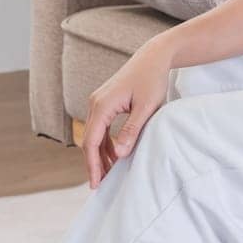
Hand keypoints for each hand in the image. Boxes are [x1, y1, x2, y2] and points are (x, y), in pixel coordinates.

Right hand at [82, 41, 173, 188]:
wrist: (153, 57)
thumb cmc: (152, 79)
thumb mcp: (146, 106)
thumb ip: (132, 130)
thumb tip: (118, 154)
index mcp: (103, 104)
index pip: (91, 141)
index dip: (92, 165)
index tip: (96, 184)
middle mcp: (96, 103)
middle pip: (89, 140)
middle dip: (93, 163)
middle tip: (100, 186)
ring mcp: (99, 102)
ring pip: (94, 135)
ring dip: (99, 155)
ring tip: (109, 175)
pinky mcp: (106, 103)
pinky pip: (101, 128)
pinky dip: (105, 144)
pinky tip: (114, 156)